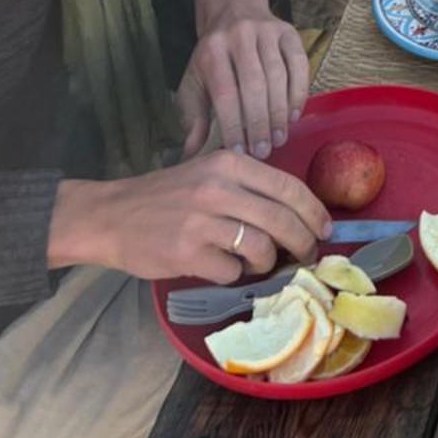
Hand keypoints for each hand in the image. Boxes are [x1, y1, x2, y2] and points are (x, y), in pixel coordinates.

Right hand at [49, 149, 329, 283]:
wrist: (111, 216)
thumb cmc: (167, 196)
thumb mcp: (208, 173)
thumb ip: (248, 187)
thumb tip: (298, 213)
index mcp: (230, 163)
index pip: (289, 187)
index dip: (314, 211)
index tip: (326, 228)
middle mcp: (219, 188)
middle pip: (282, 220)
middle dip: (303, 242)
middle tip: (307, 255)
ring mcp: (203, 221)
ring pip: (261, 249)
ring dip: (268, 262)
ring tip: (259, 263)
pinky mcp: (188, 253)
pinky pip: (232, 271)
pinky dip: (234, 274)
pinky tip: (224, 267)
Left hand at [179, 0, 309, 158]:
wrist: (233, 8)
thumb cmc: (212, 55)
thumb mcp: (194, 80)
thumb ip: (193, 117)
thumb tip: (191, 154)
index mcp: (211, 50)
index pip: (225, 92)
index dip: (233, 124)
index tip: (238, 151)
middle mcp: (239, 36)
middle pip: (254, 84)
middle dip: (259, 122)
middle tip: (263, 151)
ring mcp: (267, 31)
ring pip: (278, 76)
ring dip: (279, 112)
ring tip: (279, 139)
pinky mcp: (288, 31)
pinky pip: (299, 64)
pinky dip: (299, 92)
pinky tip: (294, 115)